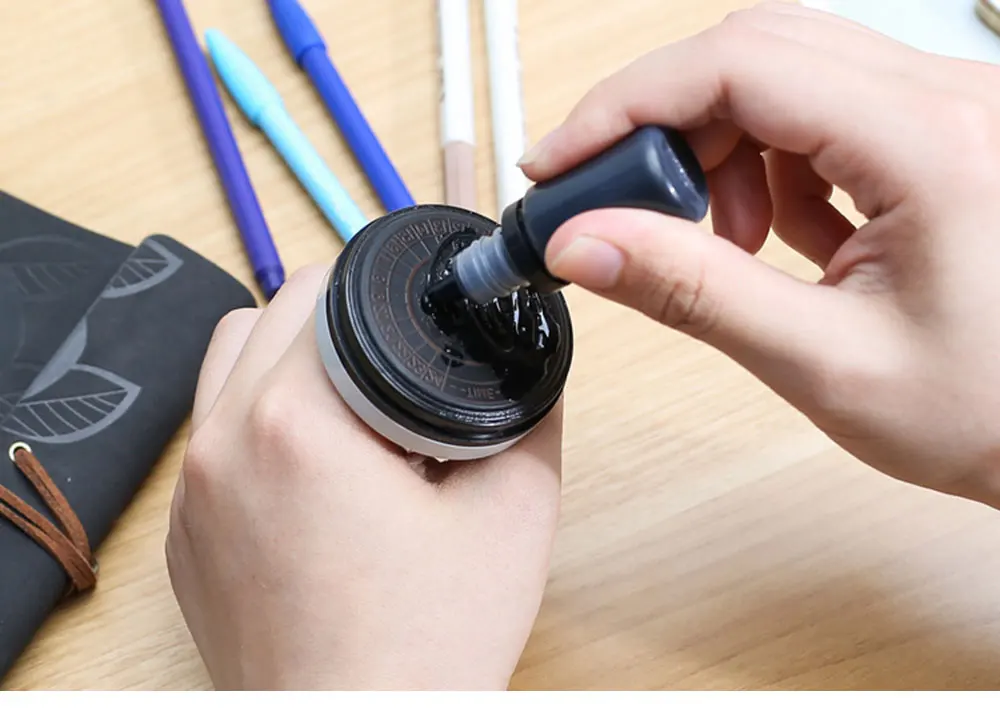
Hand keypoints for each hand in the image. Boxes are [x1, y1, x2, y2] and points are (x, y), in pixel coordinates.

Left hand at [165, 266, 562, 689]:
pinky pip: (210, 434)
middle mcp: (221, 447)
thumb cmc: (426, 648)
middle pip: (266, 314)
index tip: (413, 322)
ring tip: (352, 410)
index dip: (376, 291)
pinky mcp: (183, 534)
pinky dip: (256, 421)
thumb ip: (527, 411)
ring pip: (226, 364)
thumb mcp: (514, 511)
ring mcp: (191, 494)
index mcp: (293, 424)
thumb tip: (525, 359)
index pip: (318, 292)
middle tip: (394, 374)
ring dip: (286, 361)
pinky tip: (315, 469)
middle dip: (335, 322)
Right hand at [519, 2, 999, 507]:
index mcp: (932, 146)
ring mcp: (946, 112)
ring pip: (782, 76)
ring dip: (718, 149)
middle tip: (619, 202)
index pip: (742, 65)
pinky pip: (818, 113)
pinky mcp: (933, 135)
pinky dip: (765, 166)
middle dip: (664, 125)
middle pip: (755, 52)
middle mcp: (950, 102)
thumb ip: (692, 293)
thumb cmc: (989, 411)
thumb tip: (581, 242)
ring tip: (725, 244)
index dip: (628, 104)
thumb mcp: (822, 361)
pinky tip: (774, 235)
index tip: (561, 163)